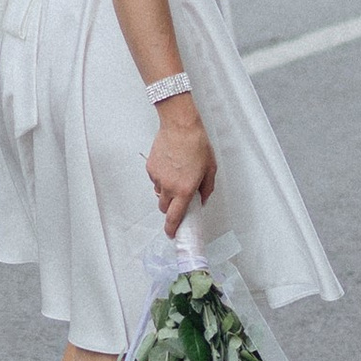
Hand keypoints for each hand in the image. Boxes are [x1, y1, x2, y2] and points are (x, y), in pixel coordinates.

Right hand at [146, 95, 215, 238]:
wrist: (180, 126)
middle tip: (179, 198)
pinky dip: (161, 177)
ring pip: (159, 193)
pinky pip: (155, 179)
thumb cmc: (197, 144)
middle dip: (170, 208)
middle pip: (164, 208)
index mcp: (185, 190)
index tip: (171, 234)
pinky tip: (170, 164)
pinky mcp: (150, 167)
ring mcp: (157, 177)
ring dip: (166, 191)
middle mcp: (169, 187)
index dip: (172, 228)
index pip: (175, 217)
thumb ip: (206, 189)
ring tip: (176, 175)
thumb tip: (202, 199)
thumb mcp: (210, 169)